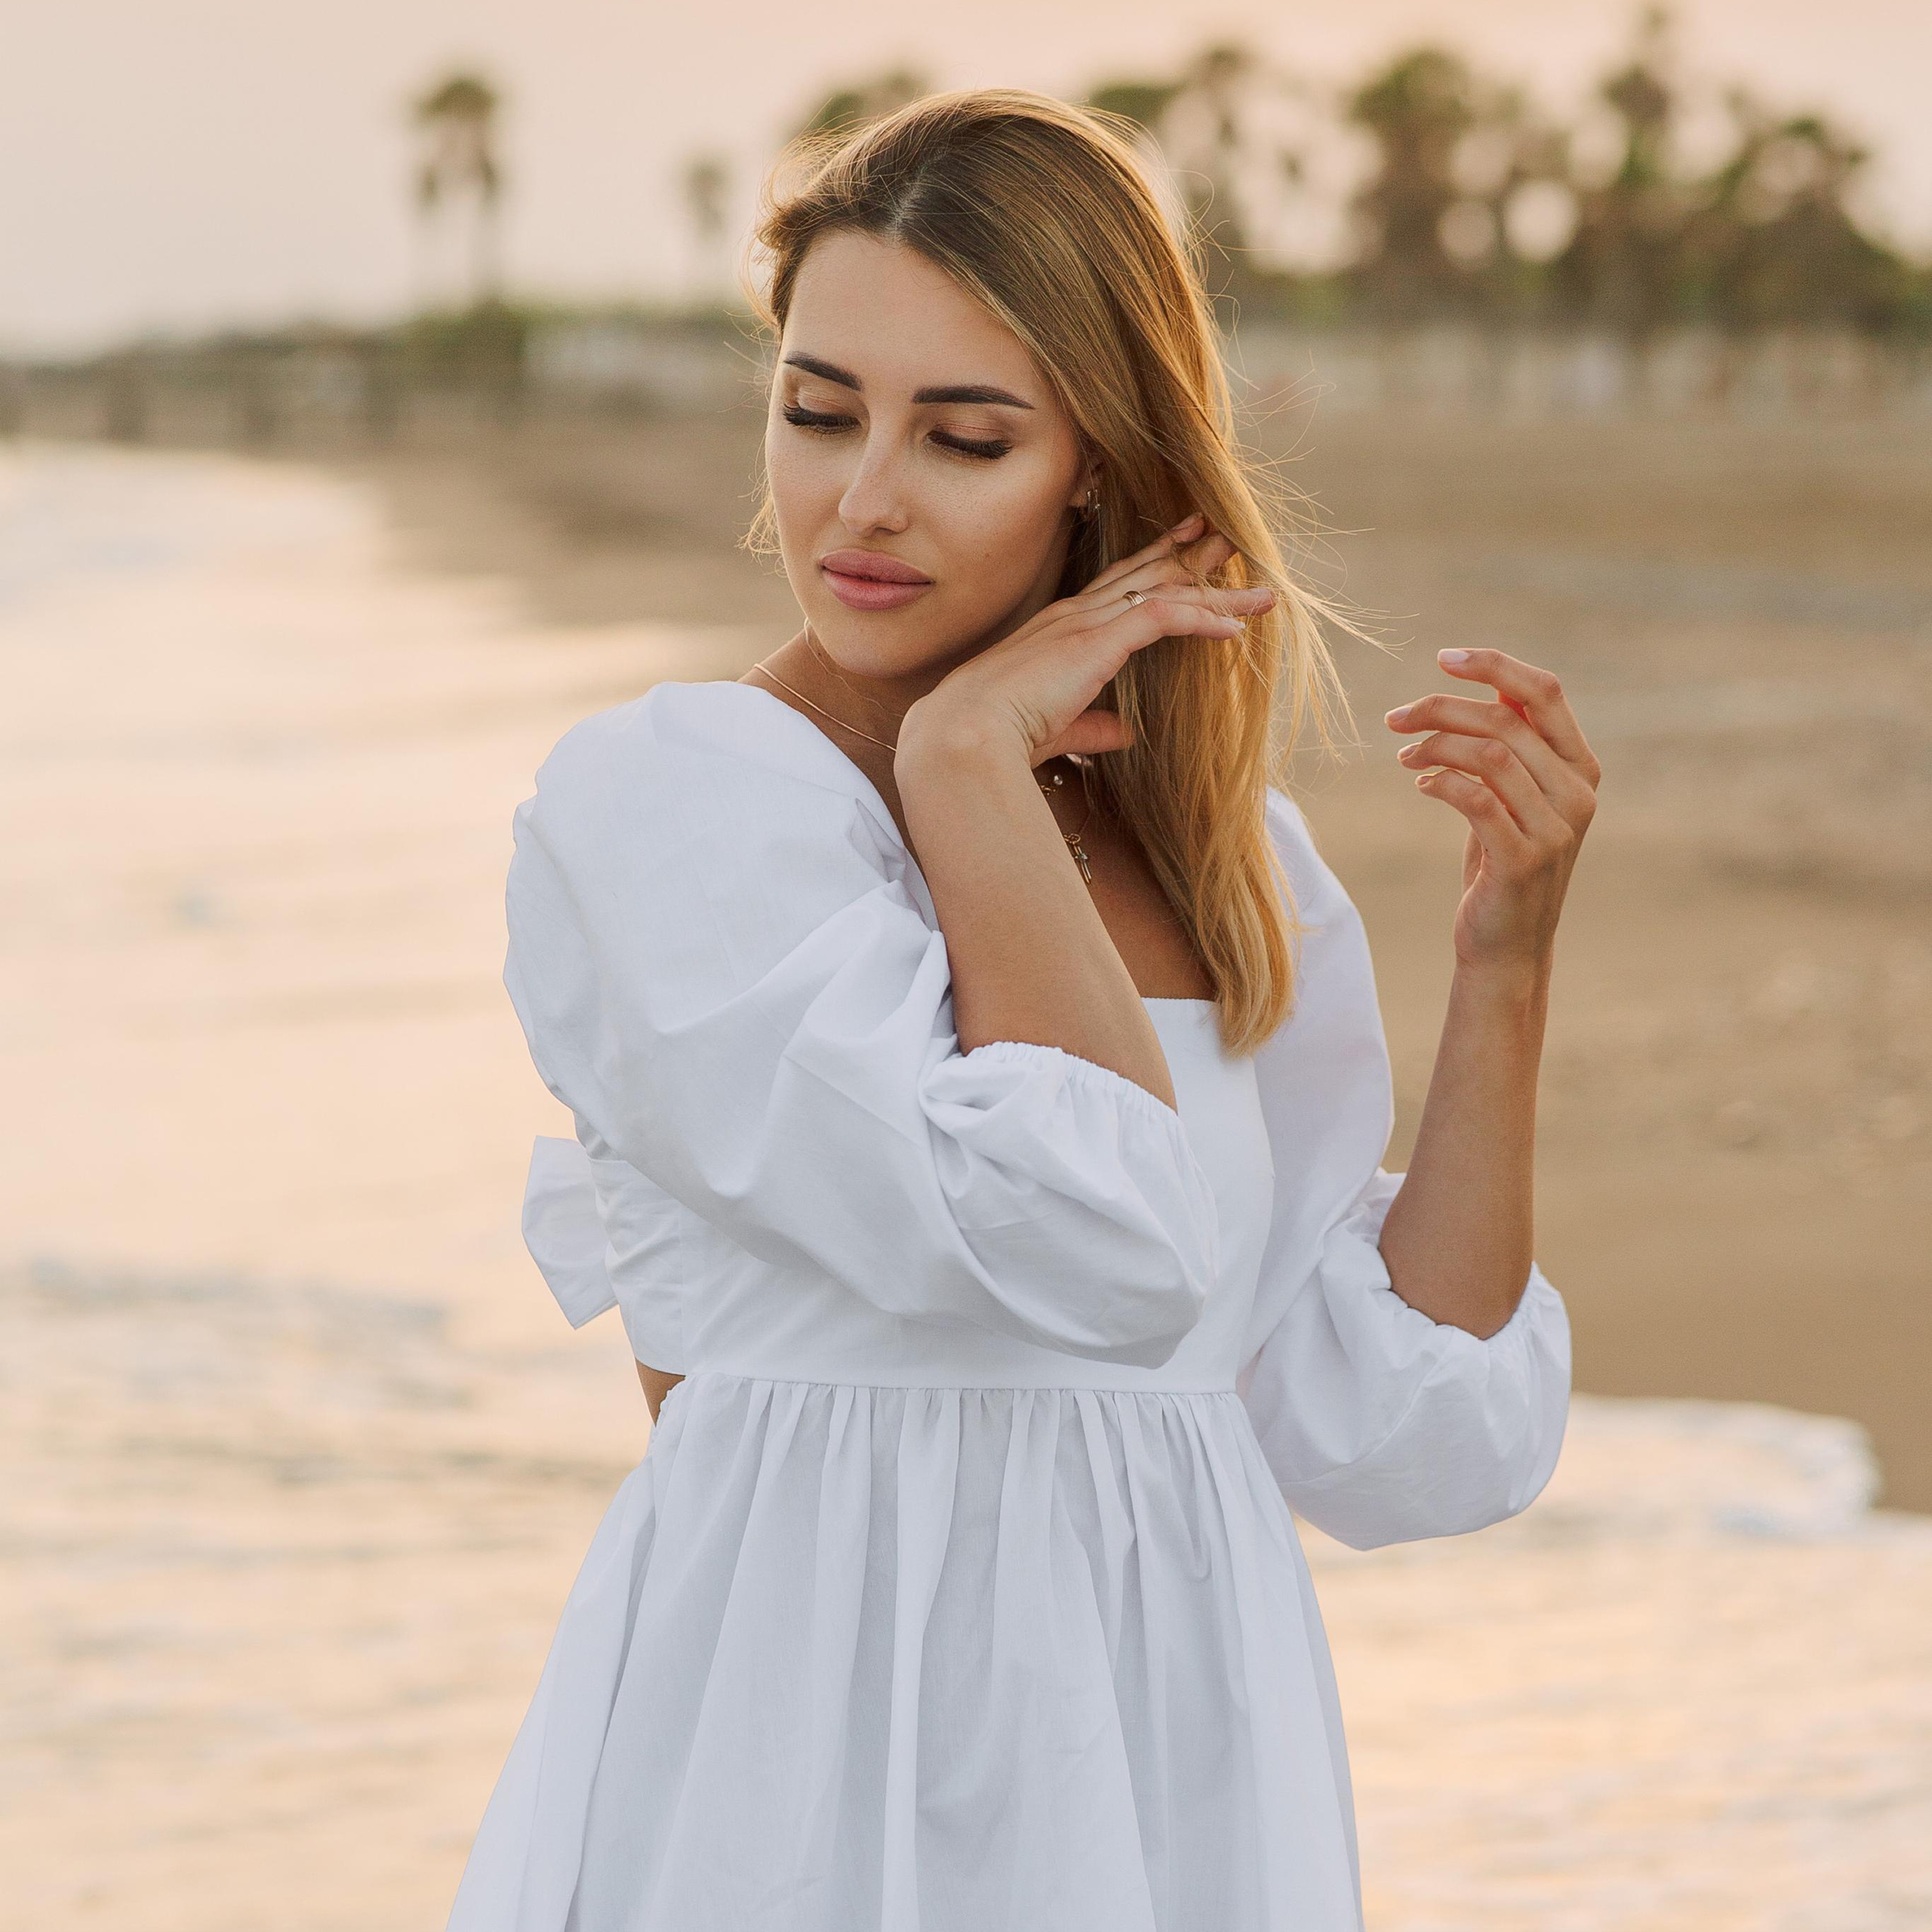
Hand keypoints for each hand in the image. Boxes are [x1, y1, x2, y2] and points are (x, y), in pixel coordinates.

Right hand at [900, 510, 1274, 768]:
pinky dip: (1203, 619)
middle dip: (1186, 555)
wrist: (965, 734)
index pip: (1114, 589)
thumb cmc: (998, 736)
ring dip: (1215, 589)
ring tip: (1261, 586)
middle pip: (1144, 575)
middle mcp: (1073, 616)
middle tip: (1222, 535)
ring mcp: (1085, 624)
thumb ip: (1094, 728)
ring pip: (1163, 592)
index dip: (1151, 568)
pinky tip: (1237, 627)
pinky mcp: (1098, 641)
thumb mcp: (1058, 728)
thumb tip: (1127, 734)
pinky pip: (1164, 618)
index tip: (1183, 550)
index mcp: (1058, 631)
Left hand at [1385, 647, 1600, 971]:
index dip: (1494, 665)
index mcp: (1580, 766)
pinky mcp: (1524, 858)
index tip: (1442, 657)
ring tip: (1404, 756)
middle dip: (1442, 708)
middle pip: (1506, 719)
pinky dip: (1441, 782)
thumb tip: (1486, 688)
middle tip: (1396, 718)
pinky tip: (1421, 784)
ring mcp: (1556, 827)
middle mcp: (1578, 792)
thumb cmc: (1501, 861)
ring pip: (1491, 754)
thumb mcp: (1513, 796)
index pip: (1545, 691)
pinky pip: (1477, 799)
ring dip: (1434, 745)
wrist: (1505, 945)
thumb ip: (1512, 745)